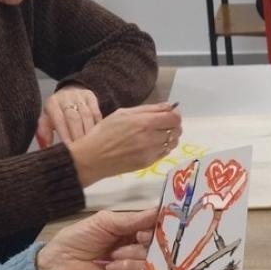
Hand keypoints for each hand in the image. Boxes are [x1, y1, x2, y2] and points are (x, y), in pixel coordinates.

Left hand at [35, 208, 156, 269]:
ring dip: (134, 254)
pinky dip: (130, 267)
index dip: (160, 222)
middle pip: (159, 241)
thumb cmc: (78, 240)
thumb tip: (159, 211)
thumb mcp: (105, 222)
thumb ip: (132, 219)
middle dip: (149, 238)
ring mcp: (136, 264)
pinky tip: (112, 267)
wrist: (60, 266)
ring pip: (154, 258)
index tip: (161, 220)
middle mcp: (137, 245)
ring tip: (113, 256)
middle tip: (138, 237)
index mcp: (131, 228)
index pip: (154, 224)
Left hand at [39, 86, 102, 146]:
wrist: (68, 93)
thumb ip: (44, 132)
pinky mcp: (91, 97)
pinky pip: (96, 112)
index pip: (59, 121)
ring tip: (91, 146)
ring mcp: (79, 96)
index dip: (65, 135)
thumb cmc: (57, 111)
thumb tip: (46, 146)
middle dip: (78, 135)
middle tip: (82, 150)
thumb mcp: (46, 119)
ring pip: (87, 116)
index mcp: (52, 103)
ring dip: (89, 132)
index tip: (69, 148)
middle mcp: (66, 98)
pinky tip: (98, 136)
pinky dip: (97, 125)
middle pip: (74, 118)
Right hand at [65, 103, 181, 185]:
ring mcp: (151, 152)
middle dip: (174, 126)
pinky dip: (163, 147)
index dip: (174, 114)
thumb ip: (148, 109)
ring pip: (172, 143)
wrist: (93, 158)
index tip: (169, 114)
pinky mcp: (148, 163)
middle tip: (164, 124)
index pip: (174, 118)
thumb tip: (168, 106)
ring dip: (170, 137)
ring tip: (158, 135)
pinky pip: (165, 153)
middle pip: (176, 130)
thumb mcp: (123, 113)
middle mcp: (151, 138)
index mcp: (144, 122)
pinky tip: (152, 145)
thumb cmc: (104, 132)